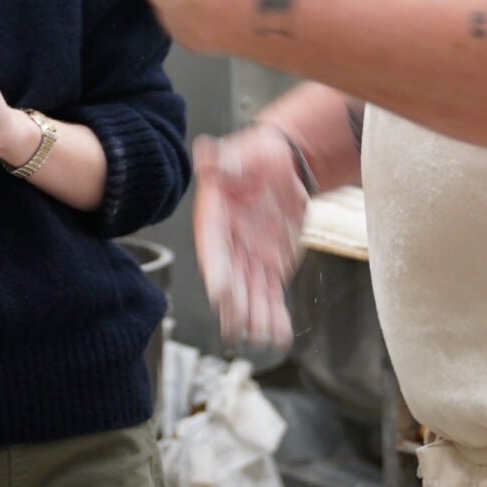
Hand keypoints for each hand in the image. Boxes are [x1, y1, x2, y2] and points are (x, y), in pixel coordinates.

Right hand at [192, 127, 309, 348]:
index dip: (217, 270)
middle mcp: (229, 245)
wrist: (281, 166)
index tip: (220, 292)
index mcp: (215, 219)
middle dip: (235, 305)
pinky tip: (280, 335)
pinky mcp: (271, 267)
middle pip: (230, 279)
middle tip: (239, 326)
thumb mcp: (242, 154)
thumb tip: (206, 150)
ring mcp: (250, 259)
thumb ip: (225, 160)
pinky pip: (271, 295)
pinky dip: (275, 315)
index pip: (213, 248)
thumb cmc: (256, 157)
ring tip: (263, 336)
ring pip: (252, 294)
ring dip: (256, 316)